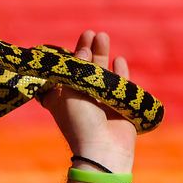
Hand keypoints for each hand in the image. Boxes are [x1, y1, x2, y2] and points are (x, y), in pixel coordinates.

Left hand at [40, 30, 136, 171]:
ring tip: (102, 36)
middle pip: (83, 70)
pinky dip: (119, 72)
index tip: (68, 44)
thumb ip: (76, 70)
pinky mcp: (118, 106)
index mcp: (62, 99)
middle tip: (89, 33)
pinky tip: (119, 60)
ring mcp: (99, 103)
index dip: (66, 59)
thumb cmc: (80, 122)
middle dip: (86, 50)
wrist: (103, 149)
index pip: (62, 75)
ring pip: (101, 73)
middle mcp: (80, 99)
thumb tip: (83, 51)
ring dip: (102, 55)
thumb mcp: (71, 92)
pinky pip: (120, 85)